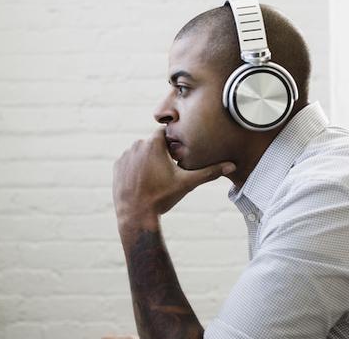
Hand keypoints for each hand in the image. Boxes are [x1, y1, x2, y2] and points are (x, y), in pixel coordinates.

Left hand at [112, 128, 235, 225]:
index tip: (176, 156)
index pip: (165, 134)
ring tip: (155, 178)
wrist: (135, 215)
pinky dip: (136, 168)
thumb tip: (231, 166)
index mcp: (153, 144)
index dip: (172, 144)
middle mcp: (137, 145)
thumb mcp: (187, 184)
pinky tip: (143, 181)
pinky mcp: (117, 166)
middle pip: (153, 143)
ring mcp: (125, 156)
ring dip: (147, 160)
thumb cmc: (162, 197)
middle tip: (167, 171)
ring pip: (141, 152)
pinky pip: (130, 162)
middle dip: (160, 153)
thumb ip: (209, 172)